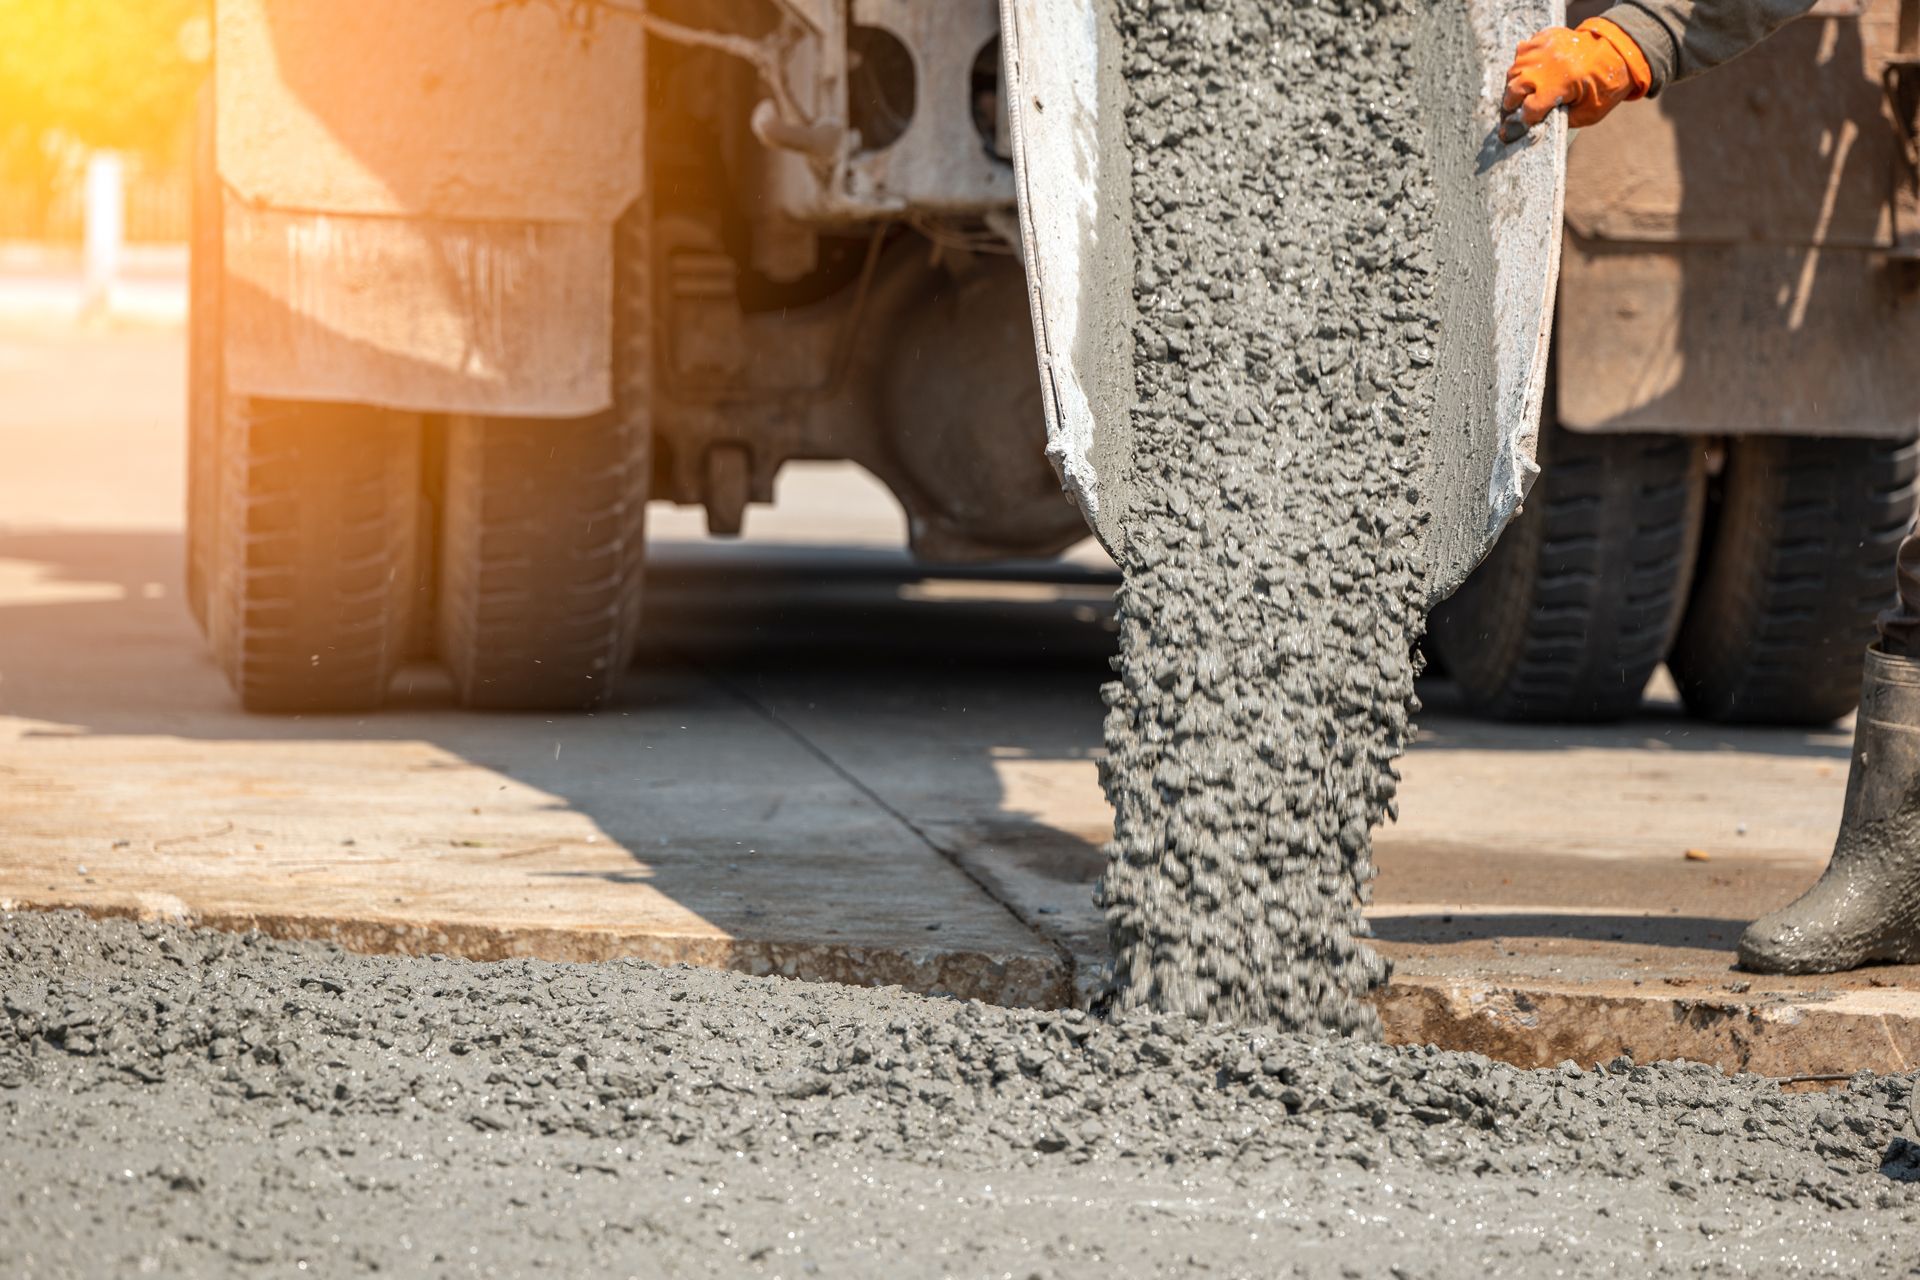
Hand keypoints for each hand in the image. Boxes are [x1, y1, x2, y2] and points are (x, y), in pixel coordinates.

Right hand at [1502, 18, 1651, 134]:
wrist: (1620, 51)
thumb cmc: (1606, 85)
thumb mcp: (1588, 113)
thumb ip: (1563, 121)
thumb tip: (1541, 125)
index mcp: (1556, 88)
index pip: (1527, 110)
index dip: (1525, 120)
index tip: (1526, 123)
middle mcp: (1544, 68)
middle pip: (1512, 90)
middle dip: (1512, 103)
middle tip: (1515, 108)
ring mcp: (1543, 49)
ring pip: (1514, 70)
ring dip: (1516, 82)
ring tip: (1523, 89)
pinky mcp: (1546, 37)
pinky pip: (1523, 50)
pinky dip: (1524, 61)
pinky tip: (1532, 68)